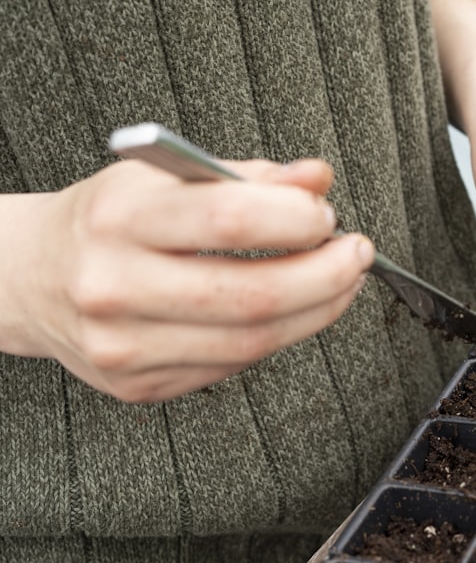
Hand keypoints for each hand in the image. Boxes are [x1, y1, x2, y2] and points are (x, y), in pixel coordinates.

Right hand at [0, 159, 373, 401]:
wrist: (29, 277)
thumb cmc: (108, 219)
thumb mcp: (168, 178)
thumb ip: (250, 176)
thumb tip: (319, 179)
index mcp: (120, 218)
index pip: (229, 219)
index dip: (297, 219)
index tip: (327, 215)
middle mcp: (115, 286)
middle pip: (252, 295)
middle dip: (327, 276)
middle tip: (357, 255)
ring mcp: (124, 346)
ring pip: (251, 343)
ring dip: (316, 312)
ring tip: (340, 283)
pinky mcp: (139, 386)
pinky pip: (232, 367)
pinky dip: (276, 337)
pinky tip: (292, 312)